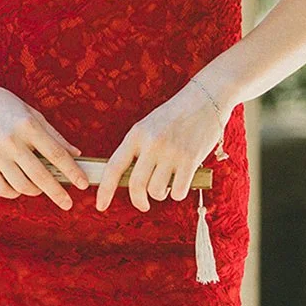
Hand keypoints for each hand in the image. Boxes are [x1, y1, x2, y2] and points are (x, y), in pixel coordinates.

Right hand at [0, 84, 88, 208]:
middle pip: (41, 175)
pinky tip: (20, 187)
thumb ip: (55, 136)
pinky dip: (14, 193)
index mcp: (28, 126)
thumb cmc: (7, 106)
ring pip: (22, 186)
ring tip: (41, 188)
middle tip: (68, 203)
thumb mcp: (33, 114)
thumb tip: (76, 154)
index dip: (73, 172)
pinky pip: (2, 189)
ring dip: (36, 191)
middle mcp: (12, 141)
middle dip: (58, 193)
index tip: (83, 185)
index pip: (56, 154)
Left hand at [95, 79, 226, 212]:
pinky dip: (178, 193)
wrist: (205, 99)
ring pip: (157, 191)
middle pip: (136, 185)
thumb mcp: (149, 127)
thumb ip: (137, 150)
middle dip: (138, 201)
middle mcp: (151, 143)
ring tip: (168, 183)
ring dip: (161, 194)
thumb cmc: (175, 116)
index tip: (100, 206)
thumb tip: (128, 181)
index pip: (114, 166)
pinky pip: (178, 191)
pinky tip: (181, 183)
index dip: (105, 190)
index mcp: (136, 134)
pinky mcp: (190, 159)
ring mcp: (171, 152)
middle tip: (143, 204)